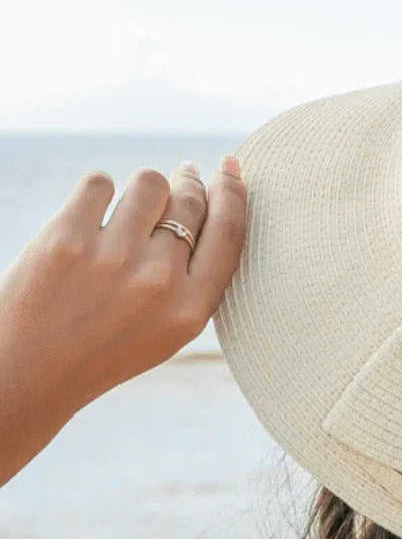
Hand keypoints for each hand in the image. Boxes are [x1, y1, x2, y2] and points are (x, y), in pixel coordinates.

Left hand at [0, 156, 245, 484]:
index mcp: (191, 309)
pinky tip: (92, 217)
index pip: (228, 233)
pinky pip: (100, 182)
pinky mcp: (66, 238)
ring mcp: (112, 257)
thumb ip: (198, 277)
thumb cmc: (108, 344)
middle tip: (183, 177)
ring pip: (149, 183)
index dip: (233, 192)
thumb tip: (211, 197)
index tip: (229, 168)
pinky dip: (98, 192)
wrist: (32, 370)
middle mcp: (158, 282)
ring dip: (143, 189)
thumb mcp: (172, 328)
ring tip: (130, 209)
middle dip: (188, 183)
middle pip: (190, 202)